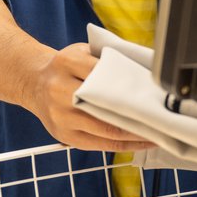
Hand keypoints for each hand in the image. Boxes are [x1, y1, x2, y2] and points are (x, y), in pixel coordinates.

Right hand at [25, 43, 155, 152]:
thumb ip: (107, 58)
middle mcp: (60, 89)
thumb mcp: (82, 51)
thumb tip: (145, 70)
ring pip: (106, 129)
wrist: (33, 82)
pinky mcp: (64, 136)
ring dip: (135, 133)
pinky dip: (124, 145)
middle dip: (138, 113)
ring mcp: (60, 116)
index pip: (105, 74)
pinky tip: (141, 141)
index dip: (131, 85)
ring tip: (159, 132)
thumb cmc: (65, 67)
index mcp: (67, 62)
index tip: (155, 91)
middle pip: (106, 105)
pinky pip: (100, 145)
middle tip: (163, 115)